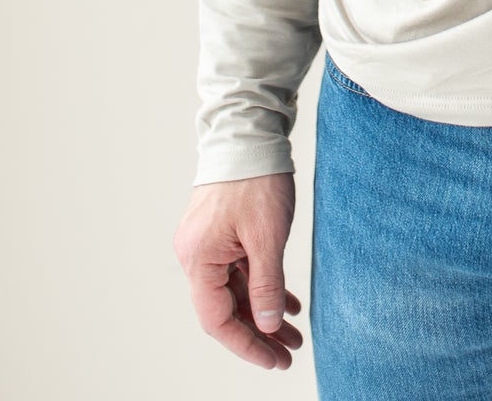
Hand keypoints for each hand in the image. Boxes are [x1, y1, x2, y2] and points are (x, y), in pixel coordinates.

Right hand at [174, 171, 304, 369]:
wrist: (250, 131)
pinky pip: (240, 269)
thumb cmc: (257, 178)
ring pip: (236, 290)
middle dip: (259, 333)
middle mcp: (197, 255)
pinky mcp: (222, 232)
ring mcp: (208, 243)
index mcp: (199, 259)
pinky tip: (287, 303)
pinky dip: (262, 286)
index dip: (246, 344)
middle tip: (290, 354)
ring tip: (294, 334)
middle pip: (226, 307)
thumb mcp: (268, 236)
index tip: (274, 360)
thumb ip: (266, 284)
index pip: (217, 319)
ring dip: (263, 312)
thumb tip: (267, 326)